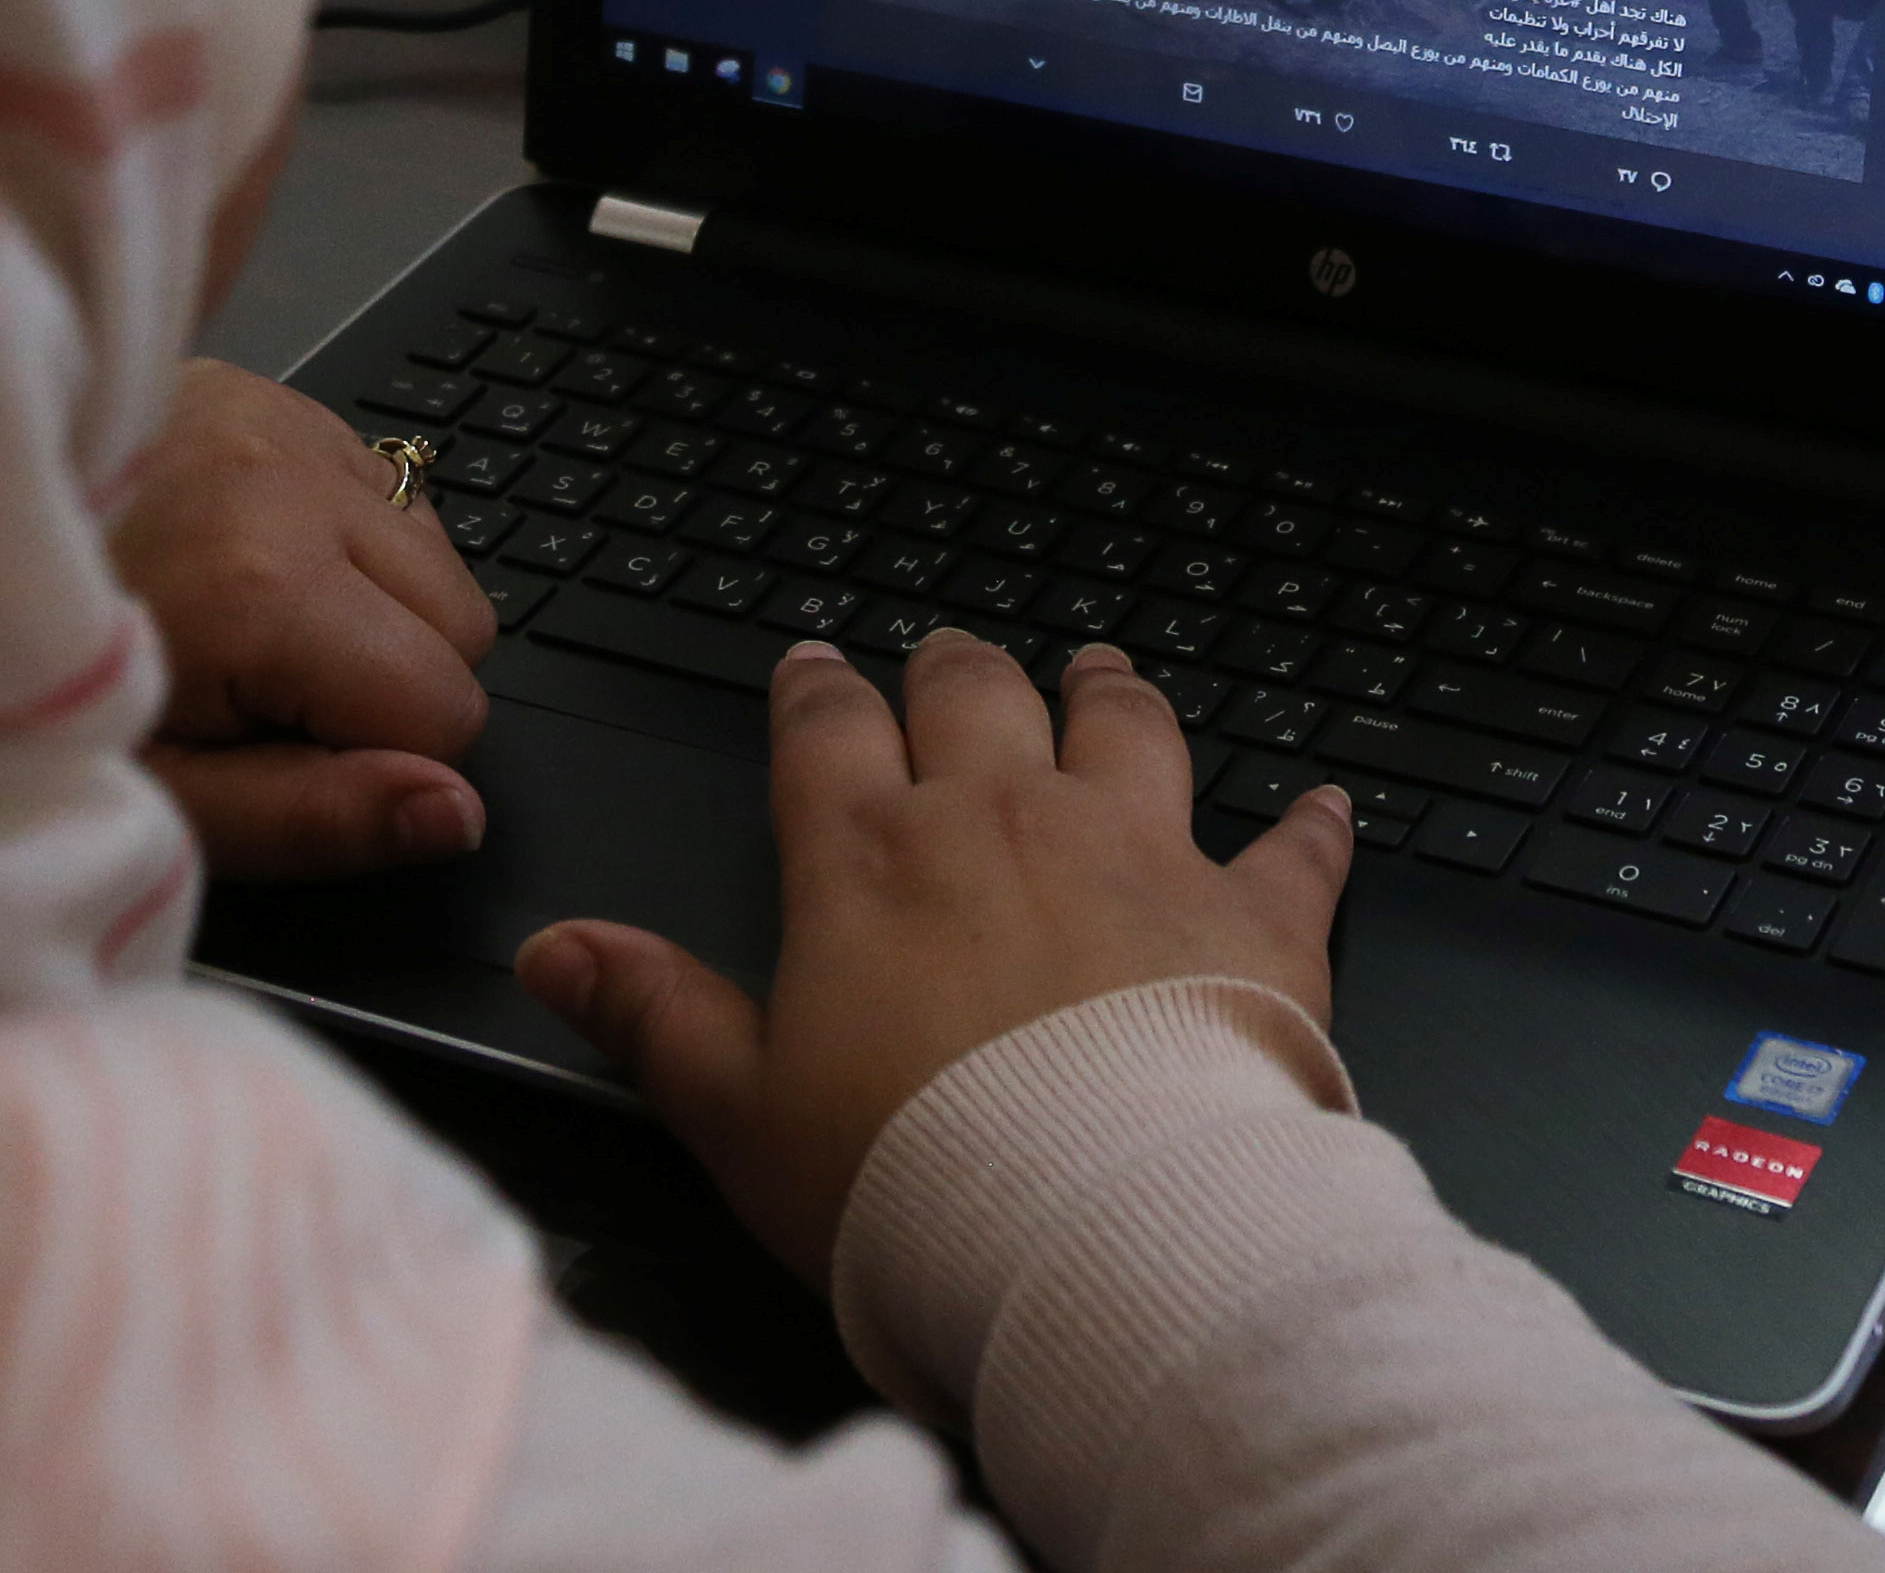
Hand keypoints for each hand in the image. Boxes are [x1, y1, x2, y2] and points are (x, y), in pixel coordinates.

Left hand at [106, 355, 497, 876]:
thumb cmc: (22, 691)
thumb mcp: (158, 797)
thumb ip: (312, 814)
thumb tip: (452, 814)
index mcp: (266, 590)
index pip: (448, 710)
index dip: (371, 759)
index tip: (270, 751)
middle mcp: (292, 485)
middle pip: (463, 627)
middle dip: (384, 680)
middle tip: (252, 694)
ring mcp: (288, 424)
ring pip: (437, 554)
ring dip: (371, 604)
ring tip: (245, 628)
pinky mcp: (272, 394)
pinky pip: (383, 488)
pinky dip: (338, 540)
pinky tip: (246, 567)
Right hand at [515, 634, 1351, 1281]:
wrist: (1096, 1226)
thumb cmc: (910, 1182)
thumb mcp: (741, 1115)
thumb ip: (654, 1017)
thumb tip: (557, 951)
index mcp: (872, 862)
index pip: (828, 733)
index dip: (818, 692)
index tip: (816, 666)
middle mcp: (1007, 824)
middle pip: (977, 698)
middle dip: (958, 669)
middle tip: (951, 658)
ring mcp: (1141, 853)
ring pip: (1128, 728)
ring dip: (1114, 694)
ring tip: (1106, 670)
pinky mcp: (1255, 914)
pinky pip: (1295, 847)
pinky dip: (1312, 826)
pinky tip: (1327, 807)